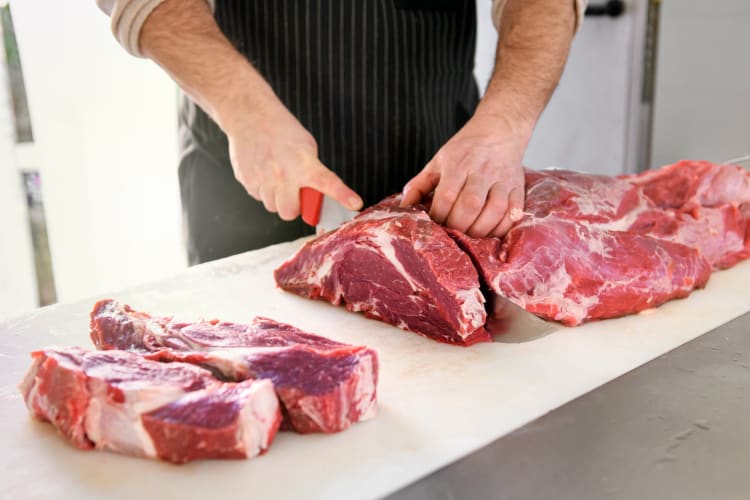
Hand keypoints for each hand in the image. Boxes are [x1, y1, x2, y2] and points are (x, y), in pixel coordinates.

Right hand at [223, 99, 361, 220]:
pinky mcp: (247, 180)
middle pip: (289, 212)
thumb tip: (316, 193)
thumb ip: (313, 172)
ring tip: (277, 178)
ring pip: (273, 207)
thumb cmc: (281, 130)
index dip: (342, 195)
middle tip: (294, 193)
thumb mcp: (306, 147)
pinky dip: (263, 190)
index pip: (327, 183)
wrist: (250, 116)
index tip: (355, 203)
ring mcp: (263, 178)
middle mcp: (283, 174)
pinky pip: (258, 197)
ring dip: (278, 198)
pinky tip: (264, 173)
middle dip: (293, 207)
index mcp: (304, 163)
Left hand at [400, 112, 526, 237]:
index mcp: (457, 163)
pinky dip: (503, 226)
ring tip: (471, 236)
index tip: (434, 225)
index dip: (439, 216)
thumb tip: (403, 208)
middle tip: (453, 234)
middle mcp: (481, 170)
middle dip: (459, 226)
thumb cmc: (464, 151)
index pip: (446, 196)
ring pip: (495, 209)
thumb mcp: (437, 162)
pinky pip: (514, 211)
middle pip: (470, 205)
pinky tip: (491, 232)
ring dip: (481, 229)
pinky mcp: (518, 186)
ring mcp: (502, 178)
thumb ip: (418, 185)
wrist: (499, 131)